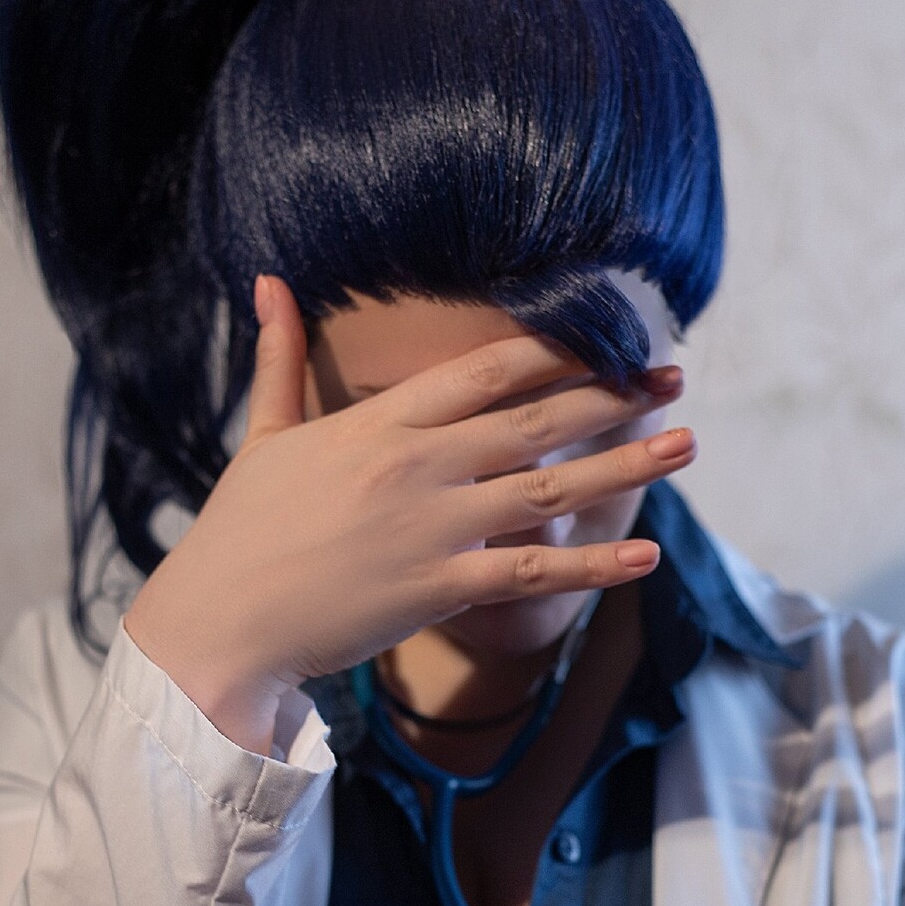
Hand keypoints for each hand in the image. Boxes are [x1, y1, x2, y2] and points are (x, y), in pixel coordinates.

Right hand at [123, 275, 692, 750]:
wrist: (218, 623)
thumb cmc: (240, 530)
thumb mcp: (266, 434)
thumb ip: (281, 356)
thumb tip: (269, 281)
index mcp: (379, 423)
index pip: (484, 369)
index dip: (555, 348)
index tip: (608, 332)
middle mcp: (416, 465)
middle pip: (534, 419)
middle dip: (611, 395)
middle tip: (674, 379)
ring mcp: (431, 527)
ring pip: (548, 487)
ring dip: (625, 465)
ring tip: (686, 445)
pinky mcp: (437, 589)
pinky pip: (531, 571)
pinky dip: (593, 564)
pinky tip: (645, 553)